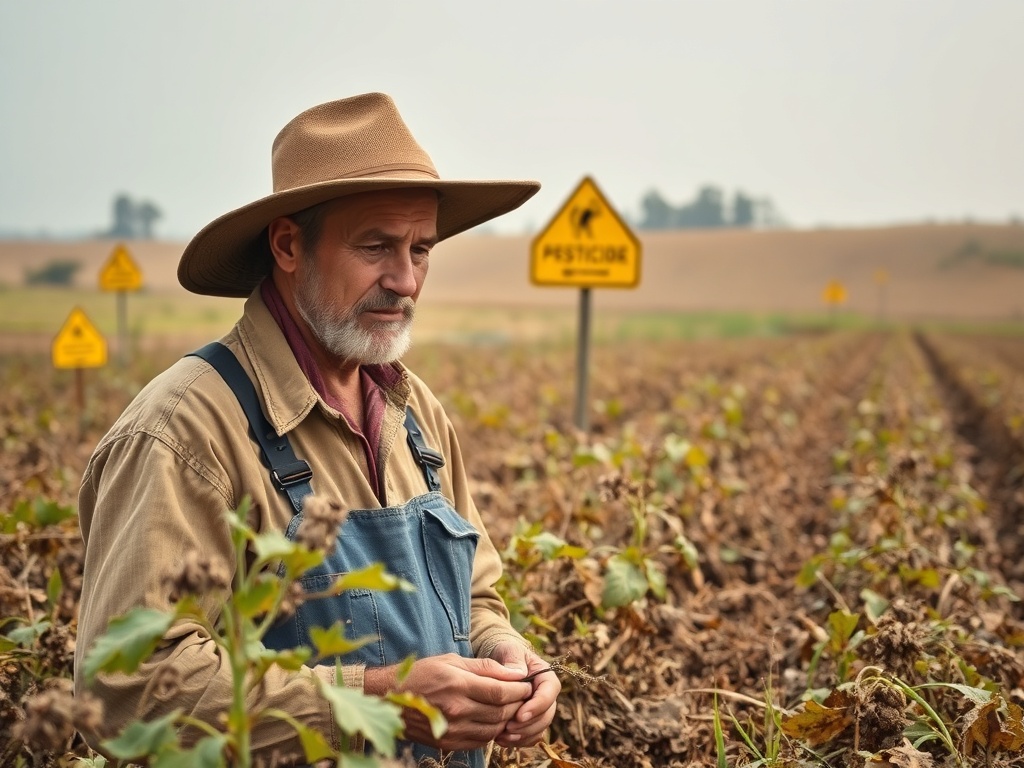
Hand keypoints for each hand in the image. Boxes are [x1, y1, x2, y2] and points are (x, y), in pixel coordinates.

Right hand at [364, 653, 531, 750]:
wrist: (390, 698)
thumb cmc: (422, 674)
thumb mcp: (452, 661)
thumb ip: (485, 667)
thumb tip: (514, 672)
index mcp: (458, 685)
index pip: (501, 692)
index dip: (520, 690)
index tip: (528, 684)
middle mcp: (456, 710)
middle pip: (501, 712)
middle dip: (518, 704)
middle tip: (524, 696)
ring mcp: (452, 730)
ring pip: (494, 729)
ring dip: (507, 720)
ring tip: (511, 707)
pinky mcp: (449, 743)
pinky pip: (481, 741)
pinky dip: (492, 731)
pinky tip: (493, 720)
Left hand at [488, 642, 560, 746]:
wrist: (500, 664)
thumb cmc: (506, 654)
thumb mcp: (509, 650)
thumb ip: (514, 659)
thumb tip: (520, 674)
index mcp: (546, 676)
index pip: (549, 692)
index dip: (537, 706)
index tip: (520, 715)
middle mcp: (547, 695)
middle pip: (547, 715)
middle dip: (528, 725)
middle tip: (508, 728)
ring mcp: (540, 710)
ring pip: (540, 729)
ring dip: (523, 735)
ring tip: (502, 736)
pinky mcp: (531, 722)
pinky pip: (530, 737)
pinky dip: (518, 741)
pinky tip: (501, 740)